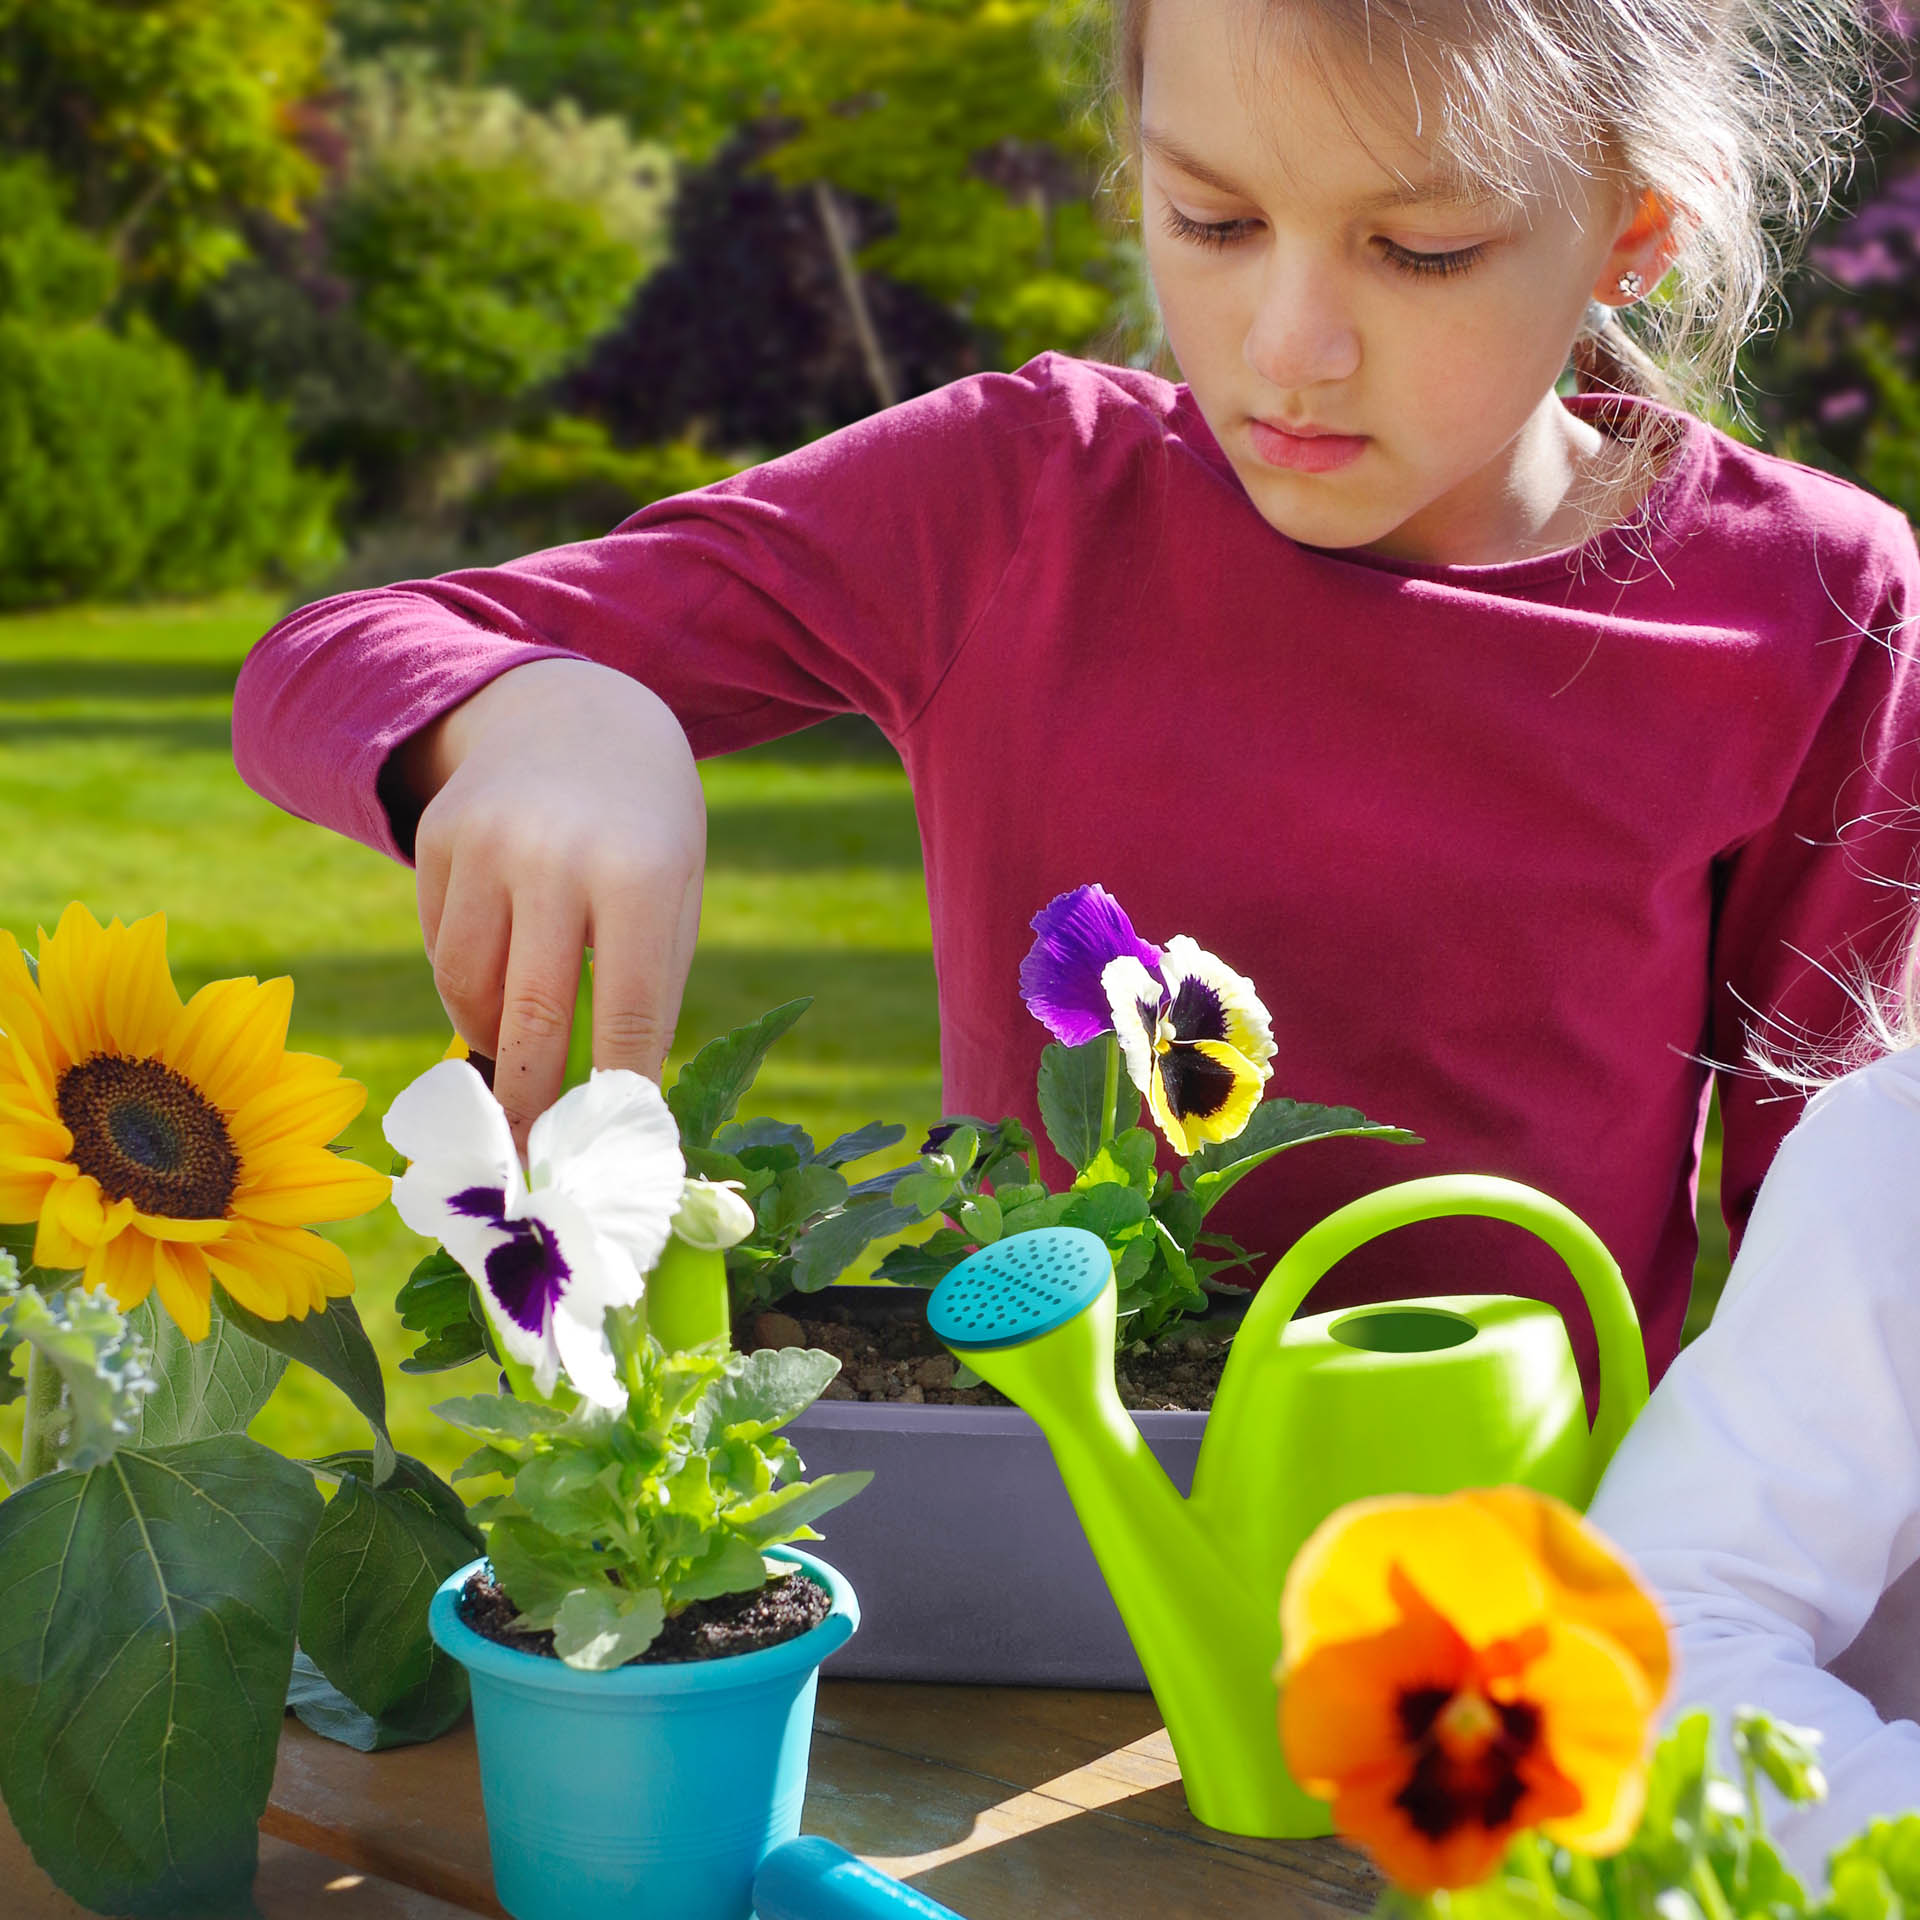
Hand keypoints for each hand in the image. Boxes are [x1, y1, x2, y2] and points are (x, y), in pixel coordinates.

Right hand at [402, 658, 705, 1151]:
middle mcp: (556, 856)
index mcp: (641, 875)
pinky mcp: (436, 839)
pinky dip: (465, 988)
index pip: (629, 1011)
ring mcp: (486, 843)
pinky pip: (441, 947)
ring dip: (491, 1044)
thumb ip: (648, 988)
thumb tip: (612, 1102)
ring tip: (517, 1062)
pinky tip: (496, 983)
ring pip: (468, 987)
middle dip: (529, 1103)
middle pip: (532, 1013)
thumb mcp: (676, 893)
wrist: (579, 714)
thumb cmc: (648, 829)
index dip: (616, 1092)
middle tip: (530, 1165)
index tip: (608, 1154)